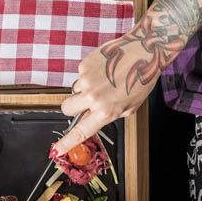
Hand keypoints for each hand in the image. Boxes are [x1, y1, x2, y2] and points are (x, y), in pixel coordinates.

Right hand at [53, 31, 157, 155]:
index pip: (81, 131)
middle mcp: (93, 97)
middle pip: (67, 107)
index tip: (56, 150)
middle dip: (73, 105)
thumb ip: (110, 114)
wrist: (145, 50)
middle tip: (85, 100)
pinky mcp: (84, 66)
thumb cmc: (141, 78)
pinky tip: (105, 68)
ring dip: (85, 87)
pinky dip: (90, 73)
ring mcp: (87, 81)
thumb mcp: (130, 106)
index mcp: (106, 111)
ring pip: (75, 89)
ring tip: (105, 79)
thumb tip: (93, 117)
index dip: (67, 142)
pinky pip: (81, 74)